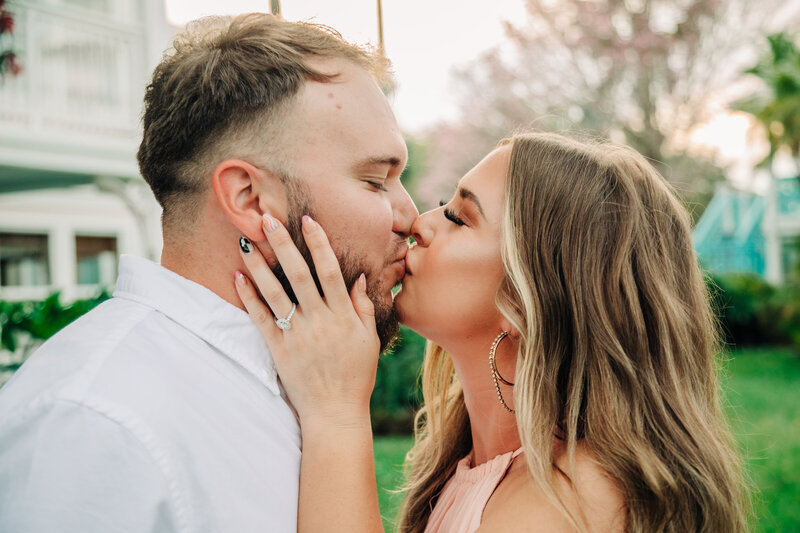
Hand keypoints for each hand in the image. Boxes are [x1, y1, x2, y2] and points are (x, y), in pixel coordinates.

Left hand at [234, 214, 379, 427]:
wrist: (335, 412)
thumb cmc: (356, 375)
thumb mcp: (368, 339)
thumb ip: (363, 307)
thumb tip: (358, 278)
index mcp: (342, 315)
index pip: (329, 271)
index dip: (319, 243)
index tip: (307, 219)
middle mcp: (319, 320)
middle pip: (298, 274)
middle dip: (283, 243)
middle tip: (267, 218)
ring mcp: (297, 334)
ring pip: (274, 292)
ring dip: (258, 264)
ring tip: (244, 241)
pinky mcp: (278, 348)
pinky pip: (261, 318)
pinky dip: (249, 297)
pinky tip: (238, 277)